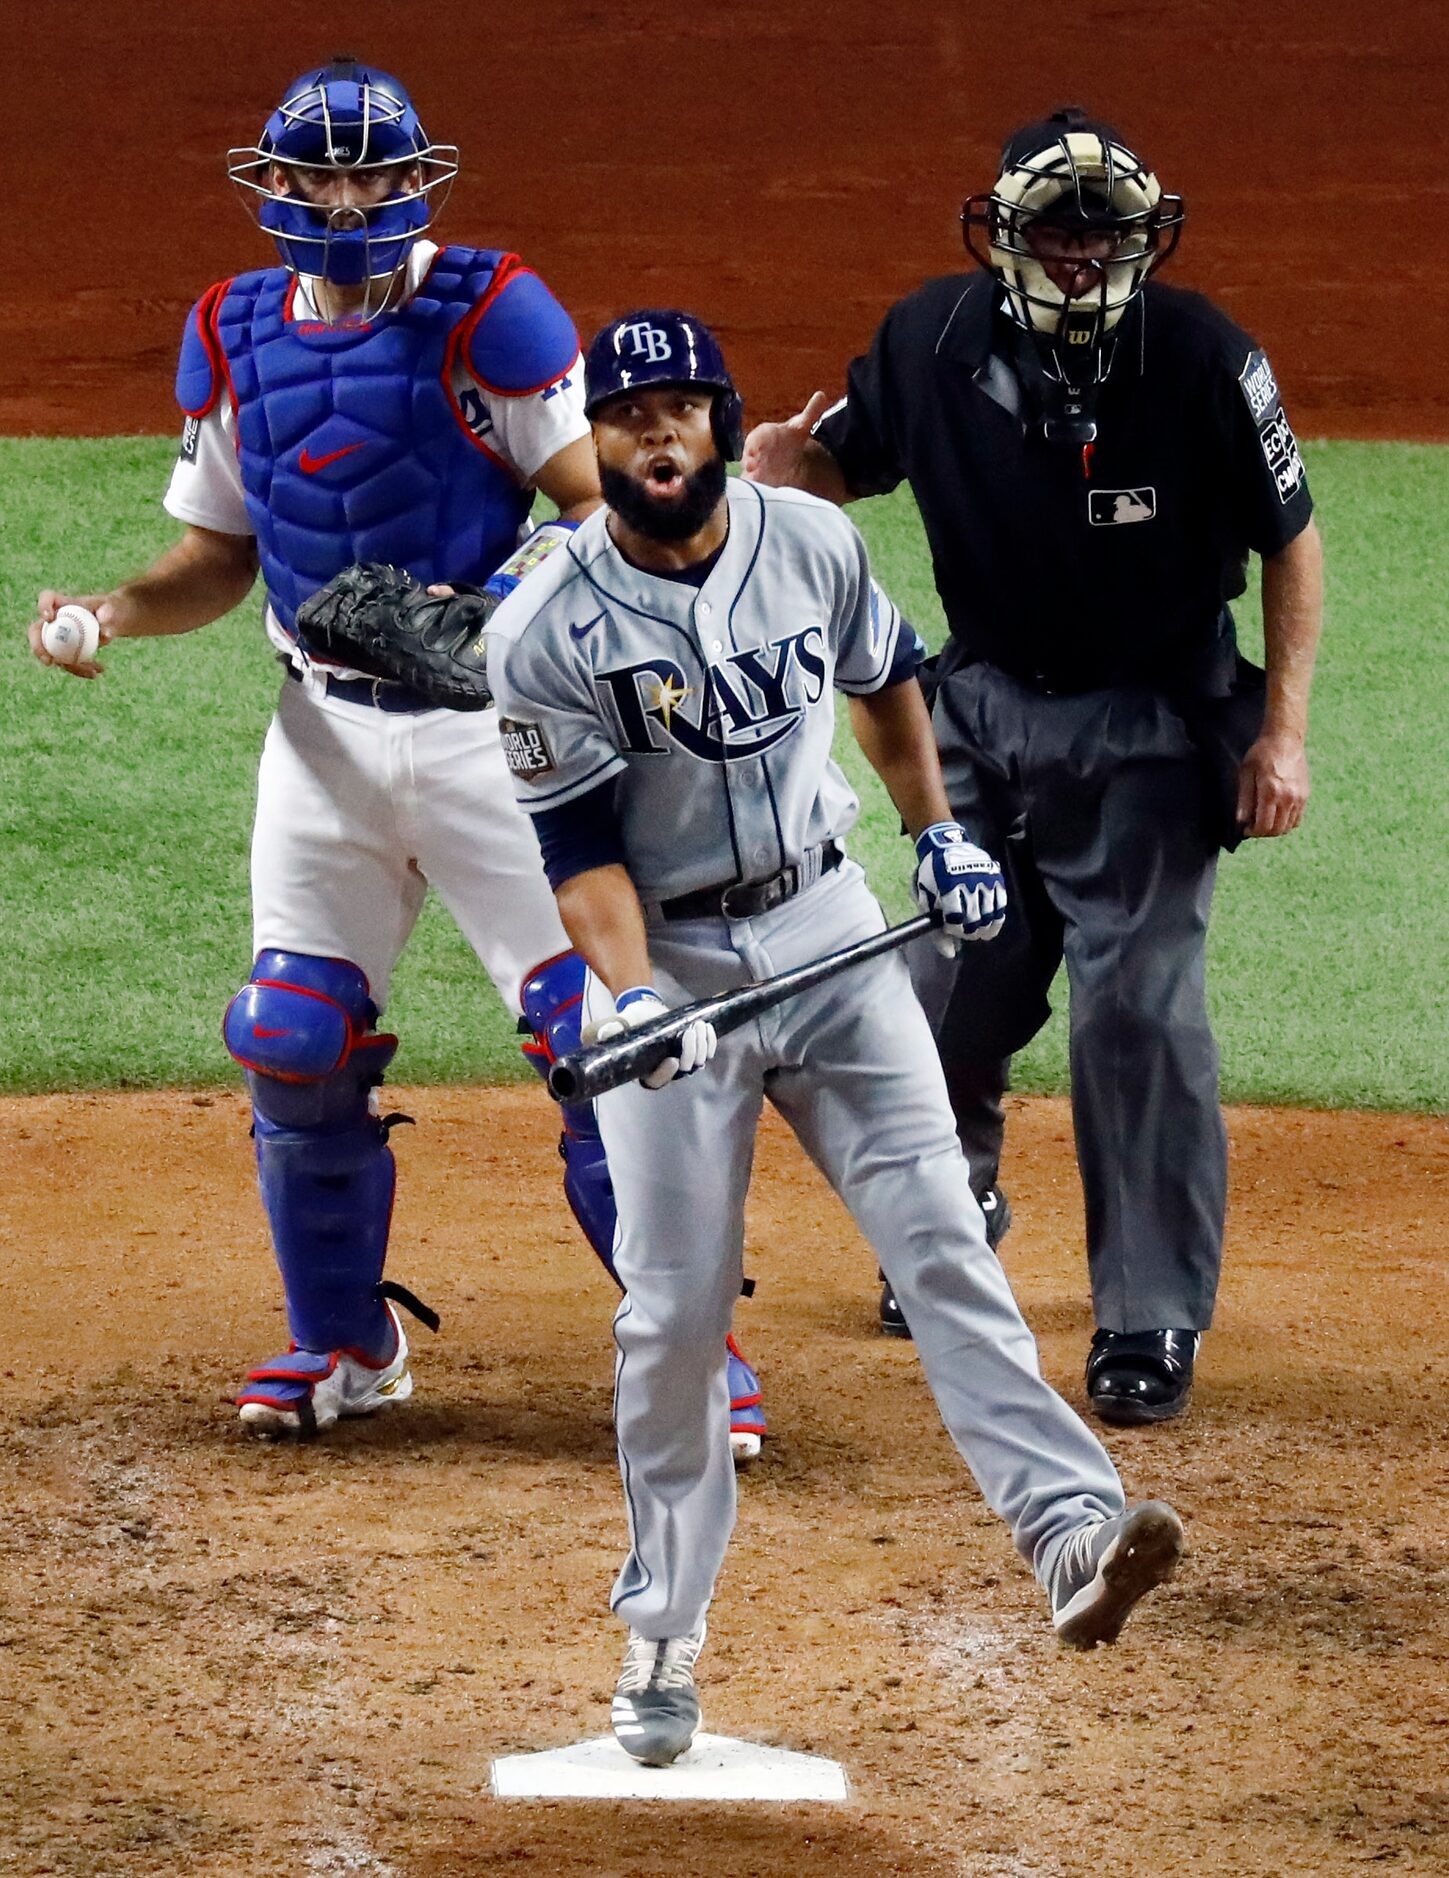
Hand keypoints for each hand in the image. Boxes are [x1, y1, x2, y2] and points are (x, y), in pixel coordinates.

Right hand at [28, 589, 117, 679]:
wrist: (113, 621)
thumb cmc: (111, 609)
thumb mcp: (113, 608)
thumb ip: (109, 613)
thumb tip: (104, 627)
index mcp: (62, 602)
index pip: (47, 598)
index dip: (43, 606)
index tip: (49, 618)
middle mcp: (54, 619)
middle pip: (36, 630)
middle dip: (38, 647)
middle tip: (49, 661)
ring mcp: (57, 635)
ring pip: (53, 652)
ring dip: (70, 666)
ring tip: (92, 672)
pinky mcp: (64, 650)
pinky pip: (68, 662)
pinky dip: (82, 669)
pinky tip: (97, 671)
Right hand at [593, 986, 716, 1089]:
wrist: (646, 1011)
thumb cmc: (631, 1021)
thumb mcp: (621, 1023)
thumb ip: (613, 1029)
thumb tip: (605, 1033)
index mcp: (645, 1070)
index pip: (655, 1081)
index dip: (665, 1074)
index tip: (672, 1060)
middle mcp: (665, 1070)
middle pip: (683, 1072)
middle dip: (690, 1053)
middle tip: (689, 1033)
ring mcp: (682, 1061)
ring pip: (698, 1063)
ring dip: (702, 1046)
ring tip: (698, 1026)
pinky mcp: (694, 1051)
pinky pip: (707, 1053)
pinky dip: (710, 1042)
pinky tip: (707, 1027)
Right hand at [741, 391, 832, 485]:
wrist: (784, 458)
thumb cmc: (788, 440)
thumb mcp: (800, 427)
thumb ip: (810, 413)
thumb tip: (821, 395)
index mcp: (763, 436)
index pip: (755, 437)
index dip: (754, 443)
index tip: (755, 450)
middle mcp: (755, 451)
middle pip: (748, 456)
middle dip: (749, 460)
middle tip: (751, 465)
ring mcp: (754, 467)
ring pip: (748, 471)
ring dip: (750, 476)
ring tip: (754, 480)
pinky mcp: (756, 481)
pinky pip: (752, 485)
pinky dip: (754, 488)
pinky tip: (760, 491)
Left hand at [914, 822, 1007, 954]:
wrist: (946, 845)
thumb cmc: (932, 876)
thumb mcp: (925, 900)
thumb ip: (936, 929)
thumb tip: (950, 954)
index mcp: (948, 886)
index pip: (956, 920)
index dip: (954, 930)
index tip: (951, 928)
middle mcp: (969, 882)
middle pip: (975, 919)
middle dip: (970, 931)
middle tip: (965, 932)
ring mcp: (985, 879)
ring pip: (991, 914)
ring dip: (985, 928)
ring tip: (979, 931)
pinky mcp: (996, 877)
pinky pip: (1001, 904)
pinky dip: (997, 918)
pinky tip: (991, 925)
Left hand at [1235, 728, 1308, 837]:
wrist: (1285, 739)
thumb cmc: (1261, 754)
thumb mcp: (1246, 773)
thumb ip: (1244, 799)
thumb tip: (1241, 821)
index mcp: (1270, 792)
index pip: (1264, 826)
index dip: (1253, 832)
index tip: (1246, 828)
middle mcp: (1288, 797)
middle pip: (1276, 830)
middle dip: (1263, 833)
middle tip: (1253, 826)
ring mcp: (1299, 797)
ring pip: (1288, 827)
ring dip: (1275, 829)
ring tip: (1264, 820)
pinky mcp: (1305, 795)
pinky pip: (1297, 819)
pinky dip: (1286, 823)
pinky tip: (1276, 815)